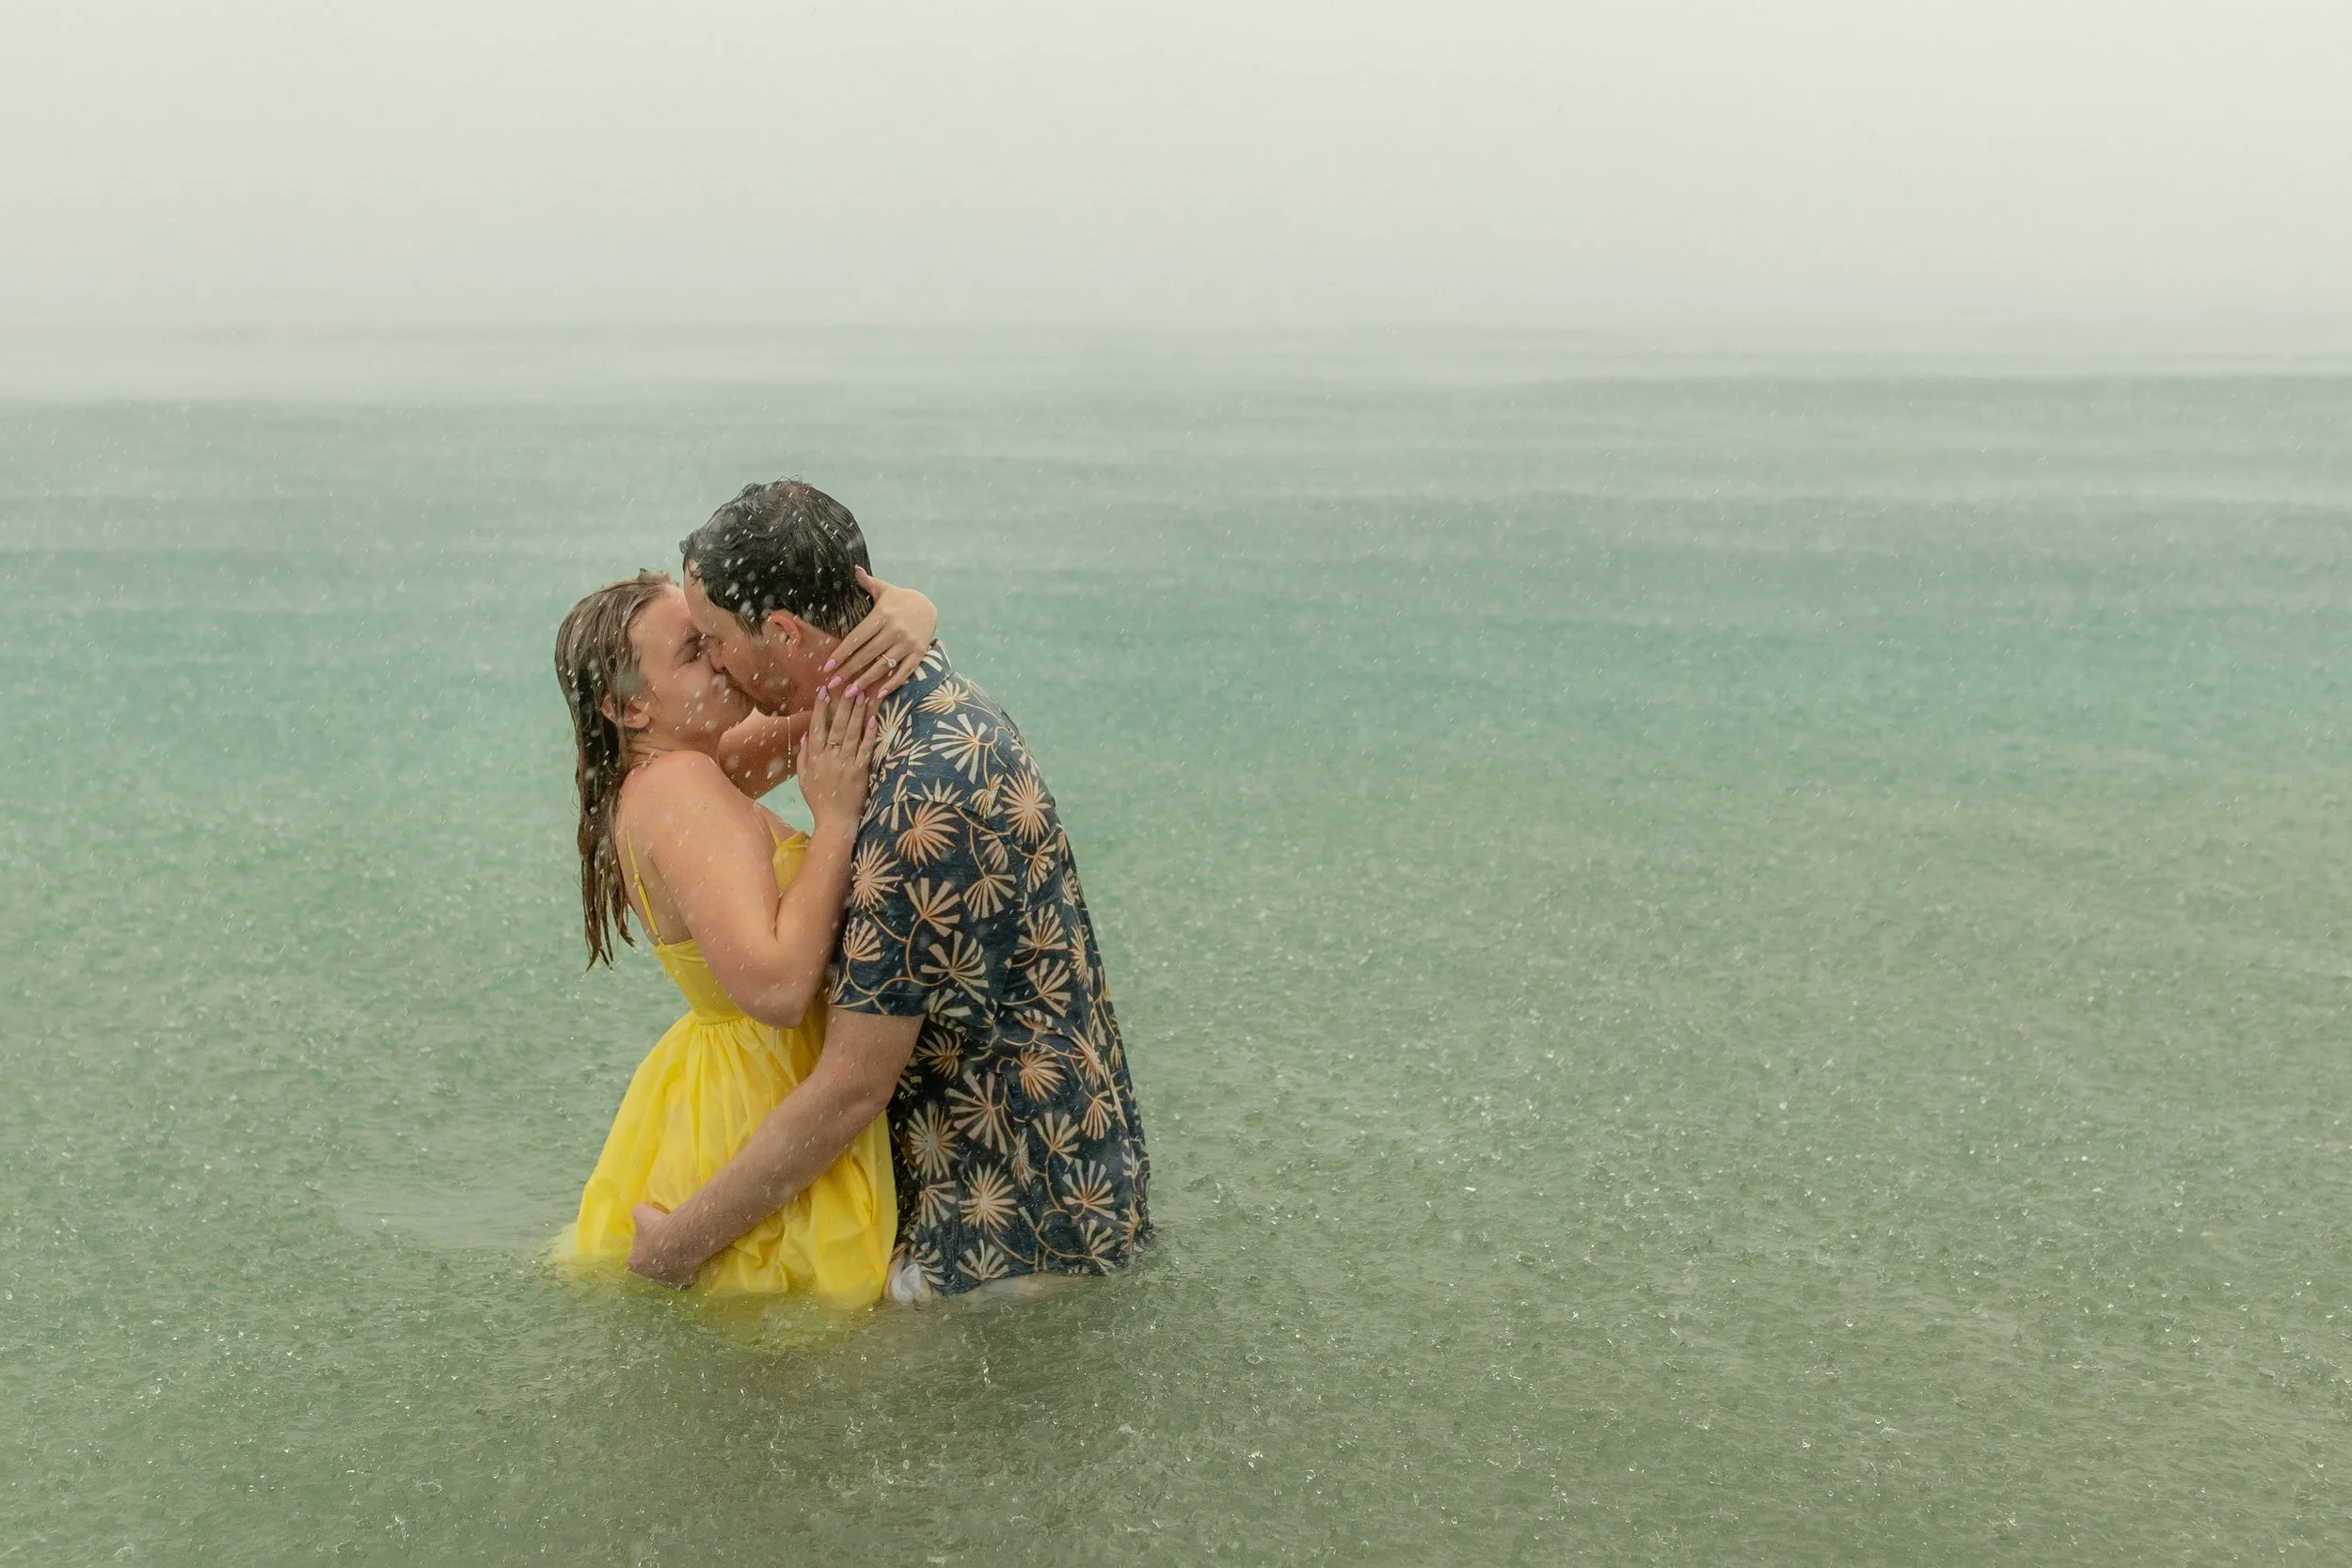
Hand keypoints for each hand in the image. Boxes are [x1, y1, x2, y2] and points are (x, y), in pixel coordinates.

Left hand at [625, 1202, 698, 1287]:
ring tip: (681, 1246)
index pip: (636, 1255)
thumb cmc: (657, 1227)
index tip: (653, 1236)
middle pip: (651, 1264)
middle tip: (667, 1241)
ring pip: (668, 1270)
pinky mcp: (684, 1280)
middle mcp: (648, 1275)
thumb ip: (638, 1214)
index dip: (644, 1245)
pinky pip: (686, 1273)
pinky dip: (688, 1265)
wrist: (681, 1238)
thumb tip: (640, 1211)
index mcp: (634, 1263)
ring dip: (672, 1261)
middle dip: (657, 1255)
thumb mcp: (641, 1212)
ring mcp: (666, 1280)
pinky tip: (691, 1254)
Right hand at [795, 685, 879, 836]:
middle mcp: (829, 758)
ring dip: (857, 713)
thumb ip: (804, 756)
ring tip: (862, 694)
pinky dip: (869, 733)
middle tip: (848, 685)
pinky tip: (873, 718)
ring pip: (851, 733)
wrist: (835, 821)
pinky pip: (866, 748)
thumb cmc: (819, 800)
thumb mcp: (804, 779)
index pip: (817, 727)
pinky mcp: (861, 771)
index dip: (820, 708)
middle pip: (836, 726)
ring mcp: (846, 764)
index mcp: (814, 758)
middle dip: (842, 704)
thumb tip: (805, 735)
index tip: (823, 691)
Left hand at [823, 567, 934, 699]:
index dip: (842, 653)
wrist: (930, 605)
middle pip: (867, 654)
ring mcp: (908, 643)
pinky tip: (879, 694)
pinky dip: (892, 683)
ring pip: (883, 666)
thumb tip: (855, 569)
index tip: (828, 666)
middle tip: (834, 684)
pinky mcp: (919, 653)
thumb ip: (868, 582)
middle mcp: (895, 630)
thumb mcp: (885, 588)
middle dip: (849, 671)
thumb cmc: (900, 599)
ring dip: (866, 681)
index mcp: (882, 615)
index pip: (858, 637)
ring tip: (851, 693)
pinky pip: (904, 671)